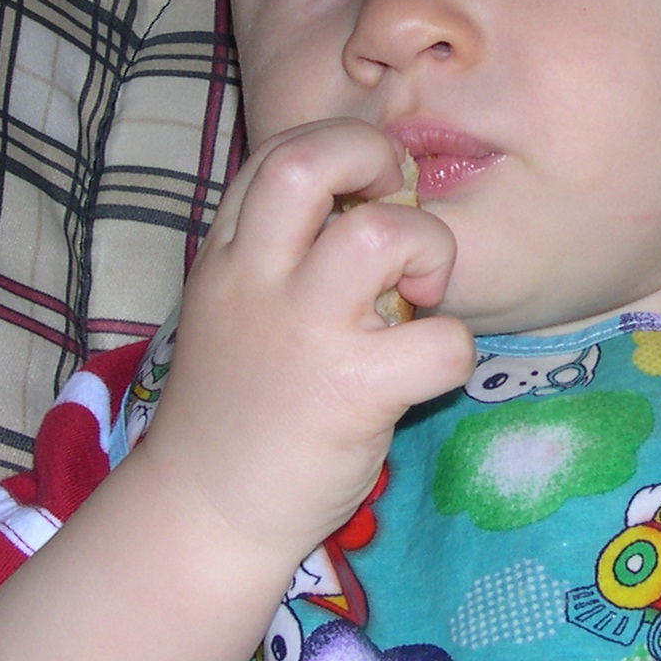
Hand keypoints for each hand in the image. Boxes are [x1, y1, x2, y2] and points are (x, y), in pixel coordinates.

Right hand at [140, 118, 474, 566]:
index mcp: (227, 255)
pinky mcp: (352, 394)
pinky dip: (455, 350)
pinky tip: (428, 369)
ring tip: (420, 295)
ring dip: (429, 250)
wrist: (205, 512)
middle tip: (400, 212)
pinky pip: (441, 341)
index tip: (368, 190)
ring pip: (384, 234)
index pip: (281, 150)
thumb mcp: (232, 305)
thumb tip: (379, 199)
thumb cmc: (237, 405)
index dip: (340, 148)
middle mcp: (256, 281)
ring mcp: (303, 335)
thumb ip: (281, 250)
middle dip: (376, 159)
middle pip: (310, 161)